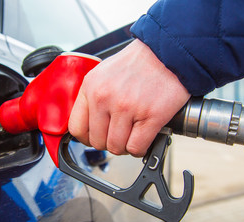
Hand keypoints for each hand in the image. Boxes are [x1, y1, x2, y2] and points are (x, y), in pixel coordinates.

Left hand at [69, 39, 189, 156]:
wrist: (167, 52)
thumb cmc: (138, 63)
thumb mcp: (103, 73)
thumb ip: (93, 96)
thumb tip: (90, 122)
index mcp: (91, 87)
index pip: (76, 127)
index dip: (86, 138)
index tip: (95, 137)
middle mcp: (105, 97)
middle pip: (97, 141)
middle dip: (108, 142)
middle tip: (119, 135)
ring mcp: (127, 107)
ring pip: (116, 147)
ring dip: (125, 146)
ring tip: (133, 135)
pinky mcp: (150, 116)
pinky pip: (136, 147)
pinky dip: (140, 148)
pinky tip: (144, 137)